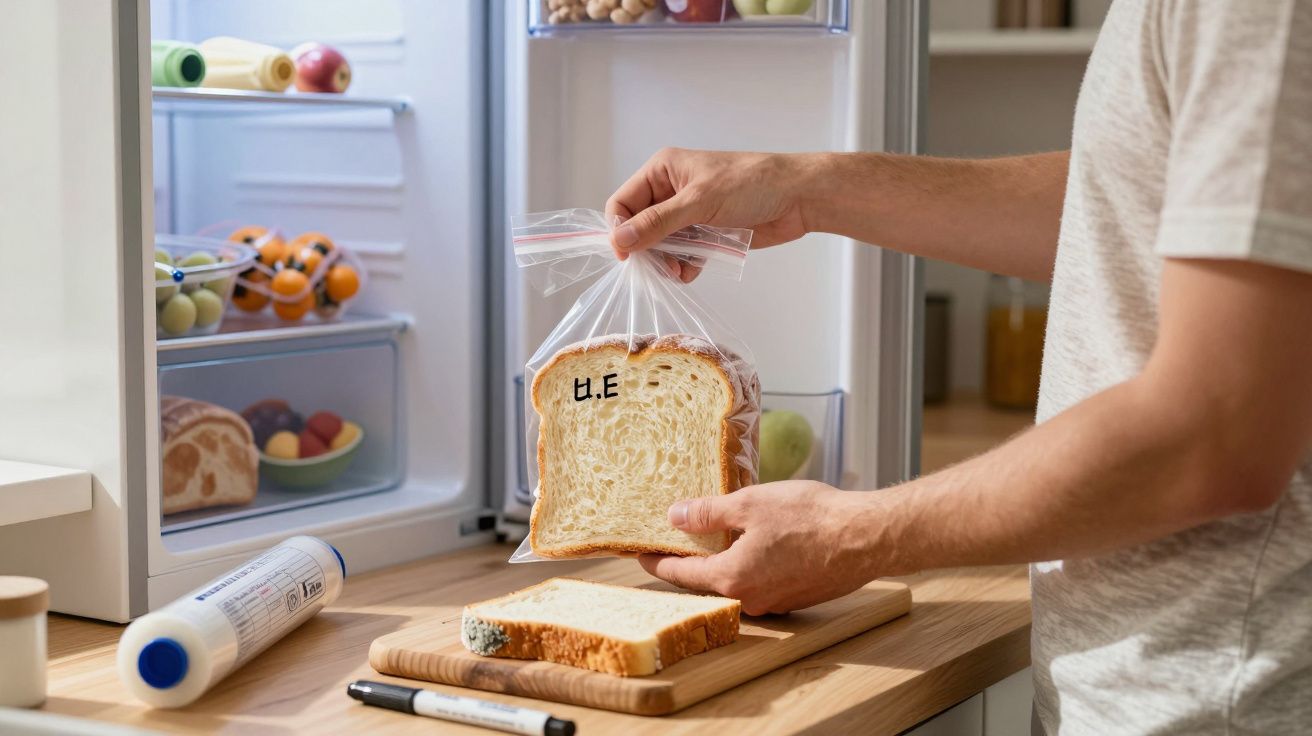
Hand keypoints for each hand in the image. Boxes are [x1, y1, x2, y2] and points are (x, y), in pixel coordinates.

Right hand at [605, 148, 814, 279]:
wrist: (797, 197)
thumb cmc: (751, 184)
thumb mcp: (699, 202)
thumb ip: (657, 223)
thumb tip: (620, 241)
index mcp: (662, 171)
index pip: (623, 202)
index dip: (620, 229)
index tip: (628, 256)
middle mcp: (671, 191)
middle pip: (639, 228)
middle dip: (646, 250)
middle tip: (660, 268)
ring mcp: (689, 214)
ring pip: (660, 245)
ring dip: (665, 262)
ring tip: (679, 272)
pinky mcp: (706, 233)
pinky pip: (682, 255)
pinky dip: (683, 266)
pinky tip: (692, 271)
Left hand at [639, 481, 880, 614]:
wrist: (866, 538)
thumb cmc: (810, 518)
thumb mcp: (749, 504)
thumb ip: (708, 514)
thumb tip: (675, 517)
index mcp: (731, 578)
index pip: (679, 574)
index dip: (656, 561)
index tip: (638, 553)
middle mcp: (750, 600)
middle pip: (706, 582)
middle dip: (687, 562)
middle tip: (670, 542)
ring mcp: (776, 602)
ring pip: (735, 582)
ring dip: (721, 562)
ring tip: (711, 537)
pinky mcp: (797, 597)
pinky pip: (761, 582)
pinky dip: (749, 565)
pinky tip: (754, 543)